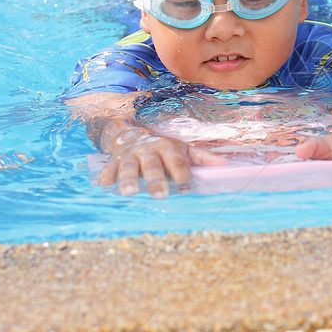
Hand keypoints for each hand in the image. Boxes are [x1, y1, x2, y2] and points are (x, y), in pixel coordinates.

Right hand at [98, 130, 226, 197]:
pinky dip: (107, 176)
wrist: (133, 135)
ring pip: (129, 167)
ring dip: (128, 179)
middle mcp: (148, 150)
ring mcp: (130, 155)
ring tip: (129, 193)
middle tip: (160, 195)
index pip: (176, 162)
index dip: (181, 173)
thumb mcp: (184, 150)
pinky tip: (105, 185)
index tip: (185, 186)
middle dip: (156, 180)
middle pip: (152, 166)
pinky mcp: (115, 160)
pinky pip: (109, 168)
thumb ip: (203, 158)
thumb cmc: (164, 148)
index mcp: (168, 148)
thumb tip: (225, 165)